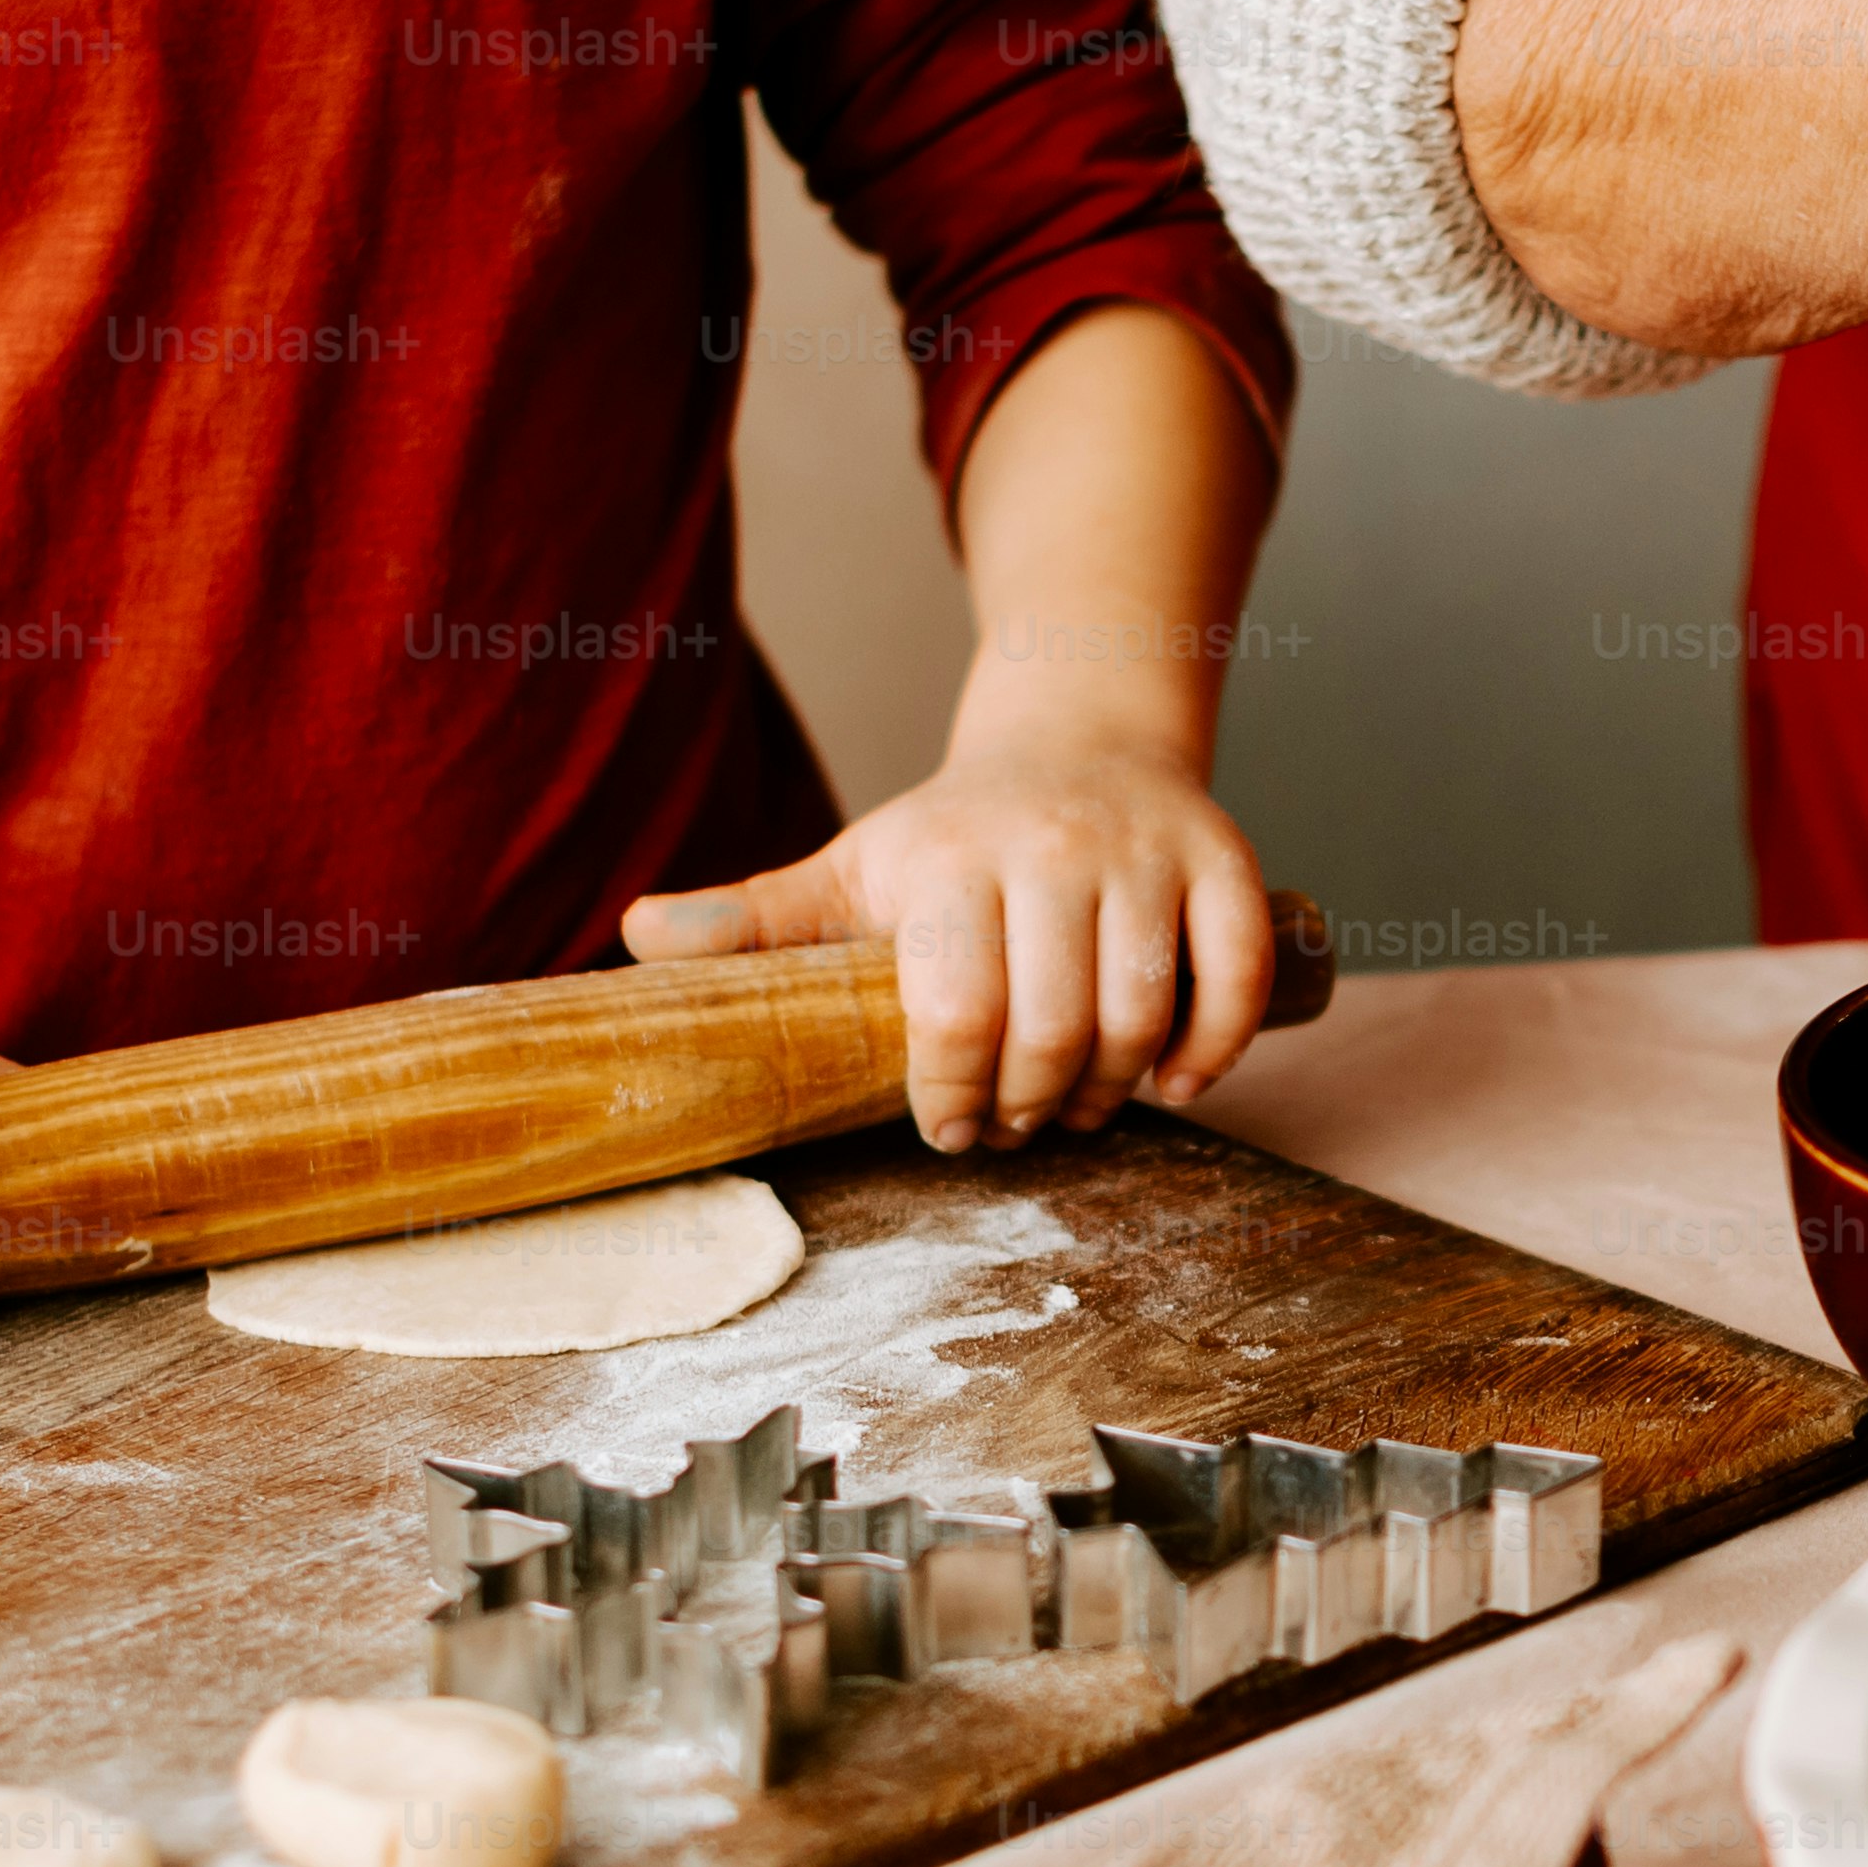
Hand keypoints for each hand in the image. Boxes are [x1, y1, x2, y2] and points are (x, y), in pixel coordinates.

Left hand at [622, 736, 1275, 1152]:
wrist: (1078, 737)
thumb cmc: (953, 836)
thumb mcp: (848, 869)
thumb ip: (753, 920)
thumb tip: (633, 939)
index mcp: (949, 856)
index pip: (954, 1011)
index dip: (953, 1097)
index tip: (950, 1129)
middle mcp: (1052, 845)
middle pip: (1053, 1027)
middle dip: (1030, 1106)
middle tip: (1014, 1125)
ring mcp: (1146, 853)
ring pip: (1142, 1011)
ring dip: (1112, 1091)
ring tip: (1077, 1106)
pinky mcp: (1225, 860)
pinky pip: (1235, 977)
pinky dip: (1211, 1048)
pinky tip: (1173, 1079)